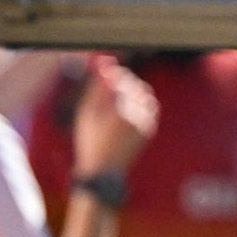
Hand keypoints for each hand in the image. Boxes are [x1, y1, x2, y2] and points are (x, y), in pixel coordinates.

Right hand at [71, 55, 157, 175]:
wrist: (103, 172)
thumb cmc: (90, 141)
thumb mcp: (87, 114)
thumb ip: (97, 88)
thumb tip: (105, 65)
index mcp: (119, 111)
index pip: (121, 80)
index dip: (114, 72)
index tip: (106, 67)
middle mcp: (136, 116)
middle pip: (134, 85)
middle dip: (123, 80)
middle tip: (110, 79)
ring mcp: (146, 123)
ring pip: (144, 94)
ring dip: (133, 90)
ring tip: (117, 95)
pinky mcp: (149, 129)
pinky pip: (149, 107)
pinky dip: (140, 103)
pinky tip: (126, 107)